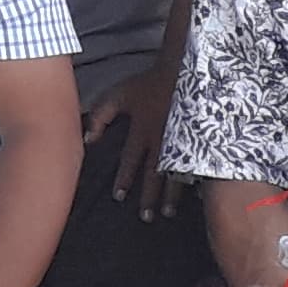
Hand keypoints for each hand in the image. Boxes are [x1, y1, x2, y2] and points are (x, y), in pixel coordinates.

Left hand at [85, 66, 183, 215]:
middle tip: (145, 217)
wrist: (183, 69)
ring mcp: (183, 141)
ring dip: (170, 195)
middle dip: (149, 196)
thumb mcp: (119, 94)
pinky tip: (193, 195)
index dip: (124, 179)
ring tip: (167, 213)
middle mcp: (163, 139)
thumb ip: (100, 116)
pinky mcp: (199, 140)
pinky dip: (193, 181)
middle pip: (154, 174)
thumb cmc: (149, 82)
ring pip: (176, 174)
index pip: (131, 160)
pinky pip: (197, 165)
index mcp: (143, 129)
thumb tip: (88, 140)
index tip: (119, 197)